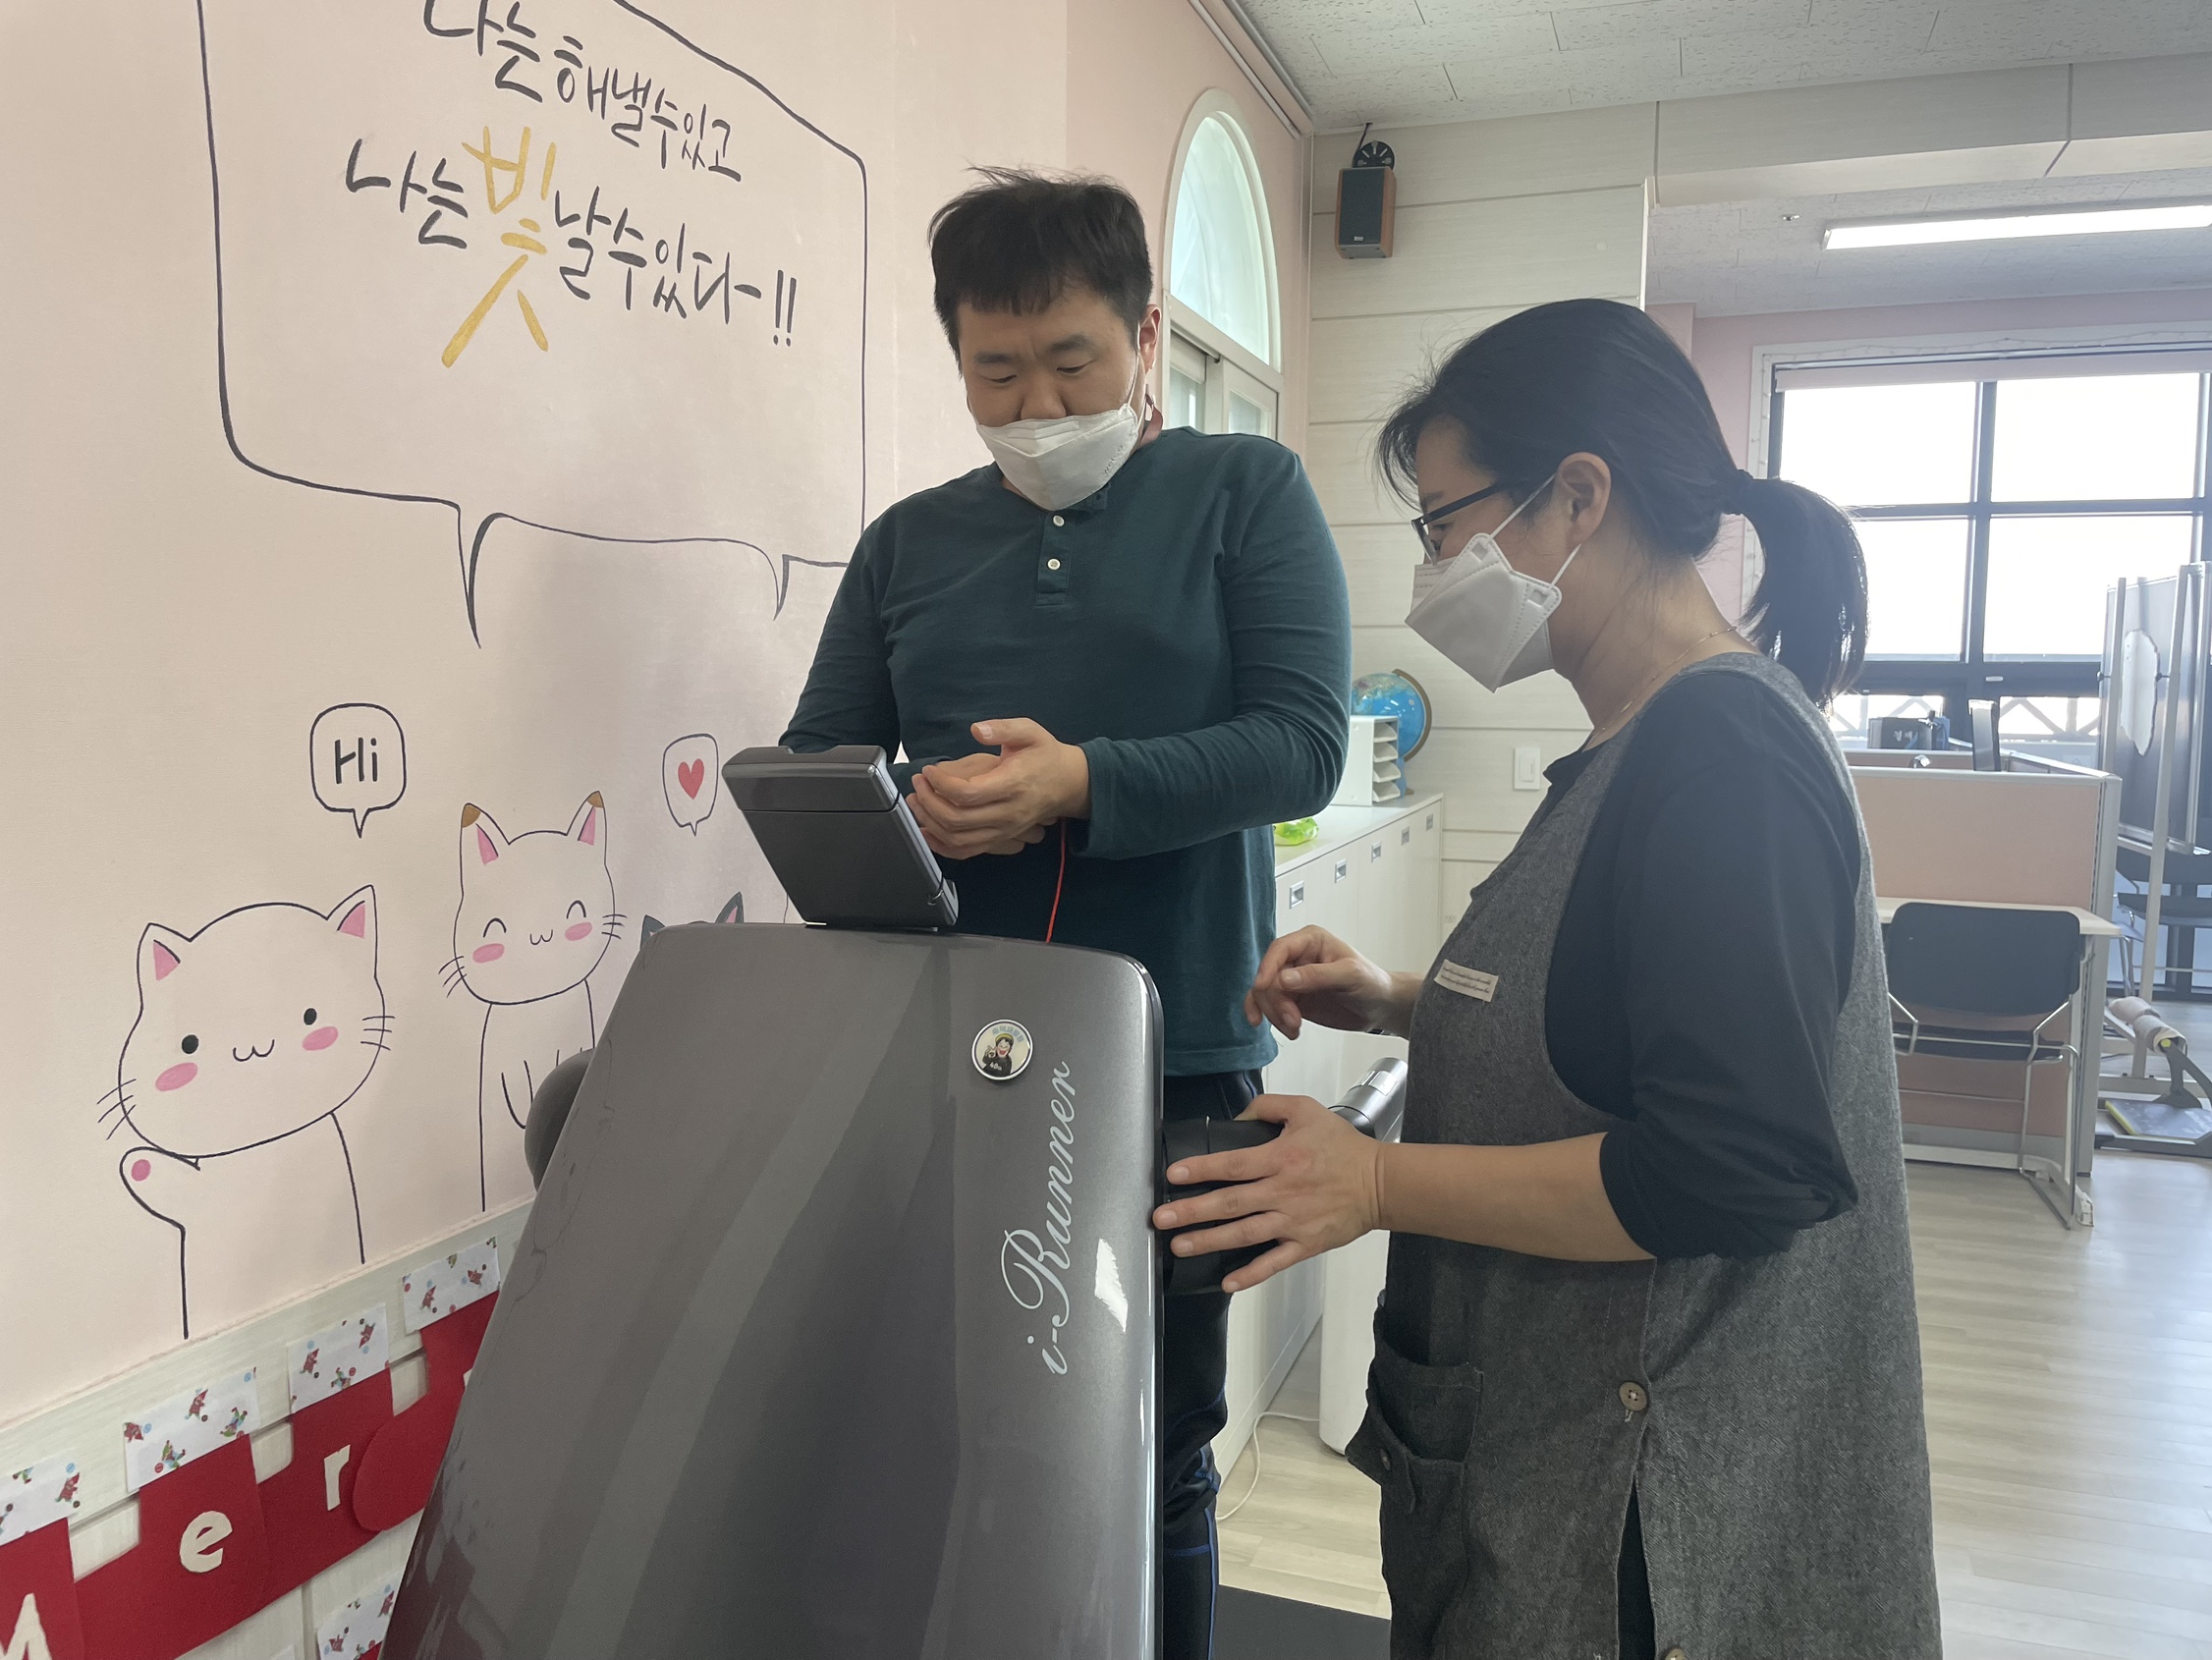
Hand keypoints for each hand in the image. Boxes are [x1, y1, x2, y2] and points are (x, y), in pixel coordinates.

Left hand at [910, 720, 1089, 859]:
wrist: (1069, 783)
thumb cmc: (1045, 756)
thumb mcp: (1030, 731)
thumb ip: (1003, 728)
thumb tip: (976, 730)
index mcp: (1013, 784)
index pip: (968, 793)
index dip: (940, 784)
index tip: (928, 770)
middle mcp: (1008, 812)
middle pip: (957, 818)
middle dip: (929, 801)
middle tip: (919, 783)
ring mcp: (1004, 830)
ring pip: (957, 838)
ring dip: (930, 822)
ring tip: (917, 801)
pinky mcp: (1000, 839)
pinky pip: (966, 851)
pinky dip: (941, 845)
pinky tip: (926, 830)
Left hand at [1149, 1095, 1383, 1291]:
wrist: (1380, 1183)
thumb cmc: (1342, 1148)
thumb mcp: (1306, 1111)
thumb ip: (1268, 1107)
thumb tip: (1235, 1120)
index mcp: (1282, 1158)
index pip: (1233, 1165)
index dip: (1201, 1170)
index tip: (1173, 1176)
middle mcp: (1284, 1192)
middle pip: (1231, 1203)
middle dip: (1192, 1212)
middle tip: (1161, 1219)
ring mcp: (1294, 1222)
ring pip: (1245, 1234)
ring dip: (1210, 1241)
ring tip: (1180, 1246)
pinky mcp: (1306, 1244)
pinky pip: (1274, 1262)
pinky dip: (1251, 1275)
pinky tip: (1227, 1283)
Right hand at [1246, 926, 1405, 1039]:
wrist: (1381, 1007)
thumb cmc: (1372, 982)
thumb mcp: (1349, 975)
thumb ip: (1318, 975)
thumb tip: (1285, 978)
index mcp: (1311, 941)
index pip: (1280, 950)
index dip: (1267, 968)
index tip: (1263, 987)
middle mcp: (1298, 958)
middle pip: (1269, 976)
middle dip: (1276, 1001)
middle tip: (1292, 1019)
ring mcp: (1294, 980)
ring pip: (1266, 994)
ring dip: (1275, 1014)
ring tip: (1294, 1027)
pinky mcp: (1293, 1000)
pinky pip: (1271, 1007)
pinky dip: (1274, 1020)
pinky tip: (1286, 1029)